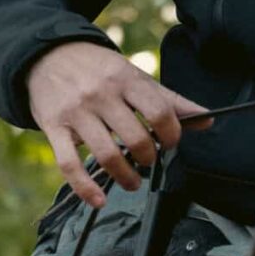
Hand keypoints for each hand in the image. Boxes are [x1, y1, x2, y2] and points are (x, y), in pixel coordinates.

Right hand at [25, 42, 198, 208]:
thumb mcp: (135, 77)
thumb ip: (170, 100)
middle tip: (149, 160)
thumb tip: (207, 120)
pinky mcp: (53, 128)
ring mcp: (76, 112)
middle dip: (149, 158)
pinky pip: (69, 164)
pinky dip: (86, 188)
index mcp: (125, 79)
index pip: (159, 112)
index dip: (172, 134)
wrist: (47, 55)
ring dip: (125, 177)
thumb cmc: (99, 70)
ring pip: (106, 154)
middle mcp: (100, 95)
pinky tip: (100, 200)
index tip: (170, 142)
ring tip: (132, 181)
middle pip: (135, 138)